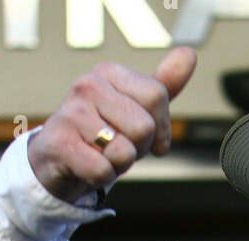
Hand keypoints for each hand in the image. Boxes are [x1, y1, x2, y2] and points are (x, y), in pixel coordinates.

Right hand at [27, 47, 197, 204]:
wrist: (59, 159)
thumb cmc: (103, 133)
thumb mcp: (136, 109)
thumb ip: (163, 85)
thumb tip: (189, 55)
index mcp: (109, 72)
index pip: (157, 96)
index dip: (160, 127)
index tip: (142, 135)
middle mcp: (88, 86)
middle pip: (144, 127)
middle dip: (138, 148)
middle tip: (116, 145)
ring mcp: (72, 114)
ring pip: (125, 152)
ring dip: (119, 165)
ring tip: (101, 154)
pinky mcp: (61, 145)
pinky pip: (104, 171)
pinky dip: (101, 178)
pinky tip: (87, 167)